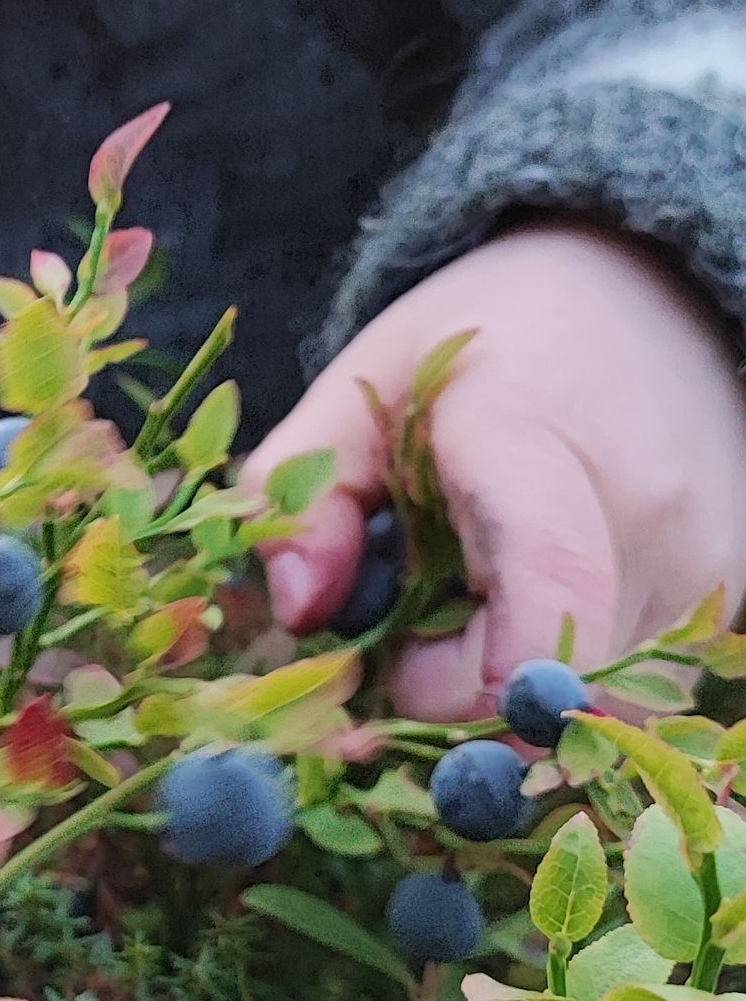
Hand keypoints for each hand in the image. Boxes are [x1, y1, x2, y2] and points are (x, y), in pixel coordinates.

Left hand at [241, 228, 745, 718]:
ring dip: (509, 685)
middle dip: (452, 686)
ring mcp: (702, 564)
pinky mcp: (724, 601)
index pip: (548, 589)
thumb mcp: (364, 388)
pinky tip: (536, 603)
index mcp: (538, 439)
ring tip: (477, 596)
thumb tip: (298, 611)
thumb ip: (304, 492)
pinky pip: (631, 690)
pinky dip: (566, 674)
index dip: (480, 683)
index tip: (397, 688)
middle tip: (407, 619)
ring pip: (590, 704)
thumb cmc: (486, 344)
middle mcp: (649, 513)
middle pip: (544, 679)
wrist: (644, 296)